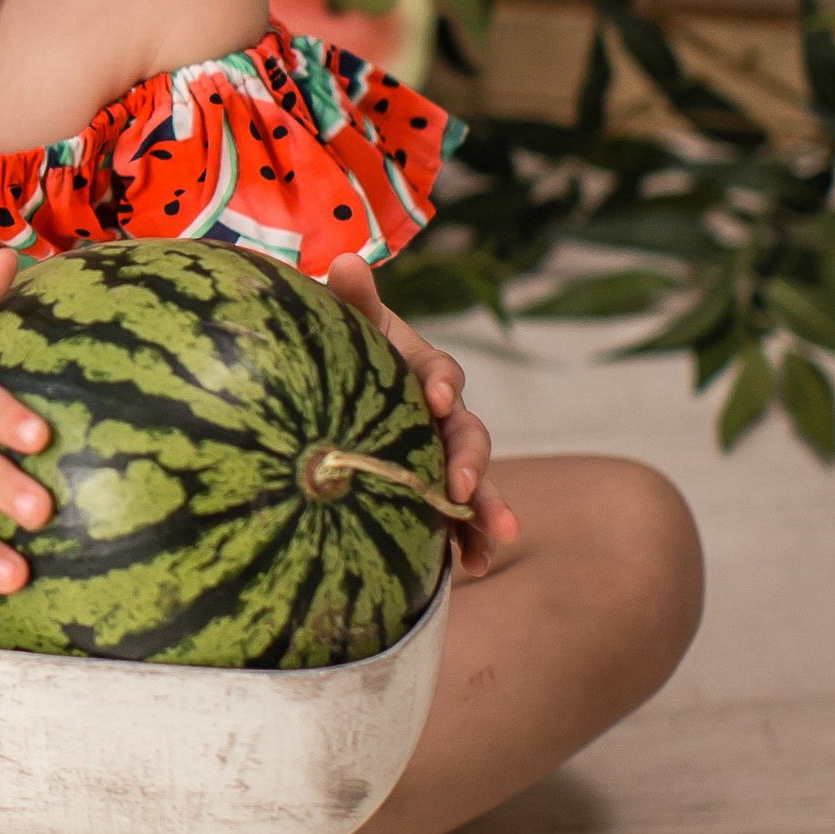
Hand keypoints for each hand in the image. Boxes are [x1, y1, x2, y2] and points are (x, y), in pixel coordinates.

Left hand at [322, 254, 512, 577]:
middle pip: (468, 434)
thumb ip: (352, 298)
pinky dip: (467, 542)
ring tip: (496, 543)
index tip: (434, 396)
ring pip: (474, 482)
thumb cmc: (348, 351)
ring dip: (487, 511)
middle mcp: (442, 415)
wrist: (339, 387)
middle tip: (463, 488)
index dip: (440, 382)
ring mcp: (442, 454)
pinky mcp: (433, 490)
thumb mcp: (349, 326)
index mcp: (423, 371)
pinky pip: (457, 519)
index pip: (441, 372)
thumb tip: (346, 260)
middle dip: (472, 461)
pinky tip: (470, 573)